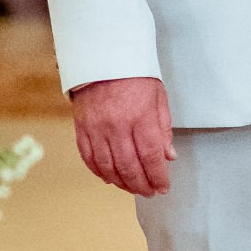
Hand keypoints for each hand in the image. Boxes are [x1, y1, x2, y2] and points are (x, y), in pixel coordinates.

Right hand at [71, 75, 174, 197]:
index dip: (158, 177)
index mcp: (141, 117)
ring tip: (132, 187)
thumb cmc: (134, 76)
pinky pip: (88, 157)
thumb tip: (168, 157)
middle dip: (141, 185)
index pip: (151, 157)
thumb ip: (163, 129)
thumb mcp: (158, 98)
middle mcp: (117, 126)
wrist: (102, 57)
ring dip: (121, 182)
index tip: (163, 187)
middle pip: (129, 167)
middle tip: (149, 192)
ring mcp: (97, 128)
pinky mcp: (82, 127)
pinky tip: (109, 177)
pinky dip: (99, 171)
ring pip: (107, 166)